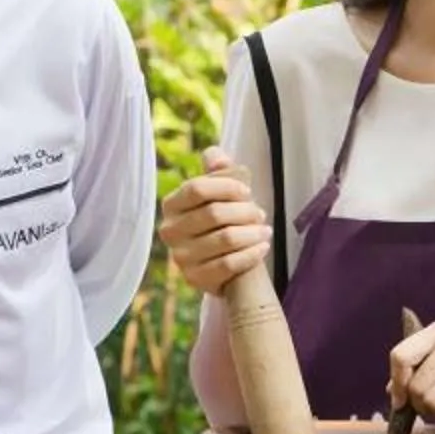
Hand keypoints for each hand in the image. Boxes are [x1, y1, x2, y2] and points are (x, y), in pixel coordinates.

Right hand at [157, 148, 271, 294]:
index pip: (197, 188)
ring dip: (252, 233)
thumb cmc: (225, 221)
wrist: (227, 263)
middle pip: (214, 213)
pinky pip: (228, 264)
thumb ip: (220, 172)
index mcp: (172, 204)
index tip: (247, 190)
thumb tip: (214, 154)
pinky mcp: (194, 278)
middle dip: (244, 211)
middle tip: (261, 214)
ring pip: (224, 239)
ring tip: (265, 230)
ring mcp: (180, 257)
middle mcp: (169, 231)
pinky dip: (251, 254)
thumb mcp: (223, 194)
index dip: (226, 186)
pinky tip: (262, 248)